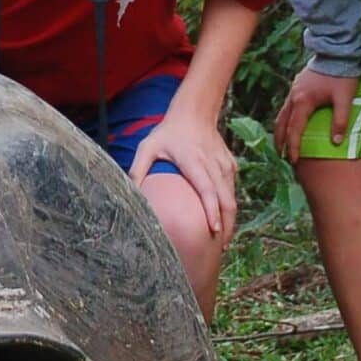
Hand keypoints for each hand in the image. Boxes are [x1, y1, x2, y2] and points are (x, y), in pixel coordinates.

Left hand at [130, 114, 240, 238]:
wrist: (194, 113)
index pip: (208, 190)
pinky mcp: (230, 166)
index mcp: (194, 162)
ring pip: (232, 197)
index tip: (215, 230)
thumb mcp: (148, 147)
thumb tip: (128, 193)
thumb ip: (137, 169)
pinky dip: (229, 206)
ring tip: (222, 241)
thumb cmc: (168, 132)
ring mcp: (225, 165)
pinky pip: (232, 189)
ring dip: (230, 219)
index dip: (212, 212)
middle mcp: (213, 165)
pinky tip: (223, 220)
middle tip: (220, 248)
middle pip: (227, 200)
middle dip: (227, 226)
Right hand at [273, 66, 358, 160]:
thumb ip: (340, 120)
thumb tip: (336, 142)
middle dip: (280, 141)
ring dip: (280, 130)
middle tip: (282, 156)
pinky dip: (285, 119)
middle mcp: (294, 96)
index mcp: (303, 101)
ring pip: (282, 114)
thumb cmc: (342, 75)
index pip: (294, 129)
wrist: (338, 51)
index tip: (293, 161)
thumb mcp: (344, 98)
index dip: (293, 147)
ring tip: (281, 144)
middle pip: (281, 123)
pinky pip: (286, 106)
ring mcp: (293, 90)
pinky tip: (289, 124)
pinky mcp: (297, 86)